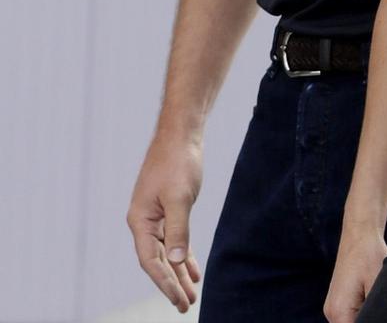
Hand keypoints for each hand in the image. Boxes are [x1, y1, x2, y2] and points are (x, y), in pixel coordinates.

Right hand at [127, 133, 203, 312]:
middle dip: (171, 285)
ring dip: (178, 273)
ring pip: (167, 253)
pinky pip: (175, 240)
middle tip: (186, 306)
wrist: (181, 134)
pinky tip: (193, 270)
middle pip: (157, 261)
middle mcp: (144, 221)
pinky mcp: (168, 210)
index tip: (178, 300)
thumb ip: (178, 229)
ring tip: (191, 295)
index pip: (150, 261)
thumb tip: (175, 262)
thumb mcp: (179, 197)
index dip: (164, 283)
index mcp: (140, 220)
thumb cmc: (177, 162)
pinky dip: (184, 255)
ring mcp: (155, 216)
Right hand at [324, 225, 386, 322]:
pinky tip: (371, 295)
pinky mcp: (339, 302)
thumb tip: (382, 318)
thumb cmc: (369, 254)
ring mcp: (333, 308)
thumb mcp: (377, 285)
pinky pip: (351, 316)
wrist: (360, 232)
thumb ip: (376, 311)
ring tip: (376, 296)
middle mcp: (331, 313)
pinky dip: (363, 310)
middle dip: (369, 319)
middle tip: (380, 301)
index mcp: (339, 312)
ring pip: (353, 322)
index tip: (381, 313)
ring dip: (366, 315)